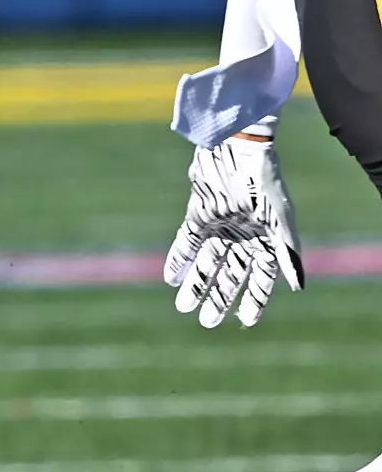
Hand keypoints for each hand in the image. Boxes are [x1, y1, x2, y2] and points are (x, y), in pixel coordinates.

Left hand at [164, 137, 304, 326]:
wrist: (236, 149)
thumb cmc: (263, 182)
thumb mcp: (280, 220)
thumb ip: (287, 252)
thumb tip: (299, 288)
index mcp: (267, 239)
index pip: (261, 277)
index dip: (256, 299)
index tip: (246, 321)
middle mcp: (243, 236)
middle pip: (231, 274)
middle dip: (220, 298)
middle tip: (207, 322)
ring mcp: (220, 226)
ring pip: (207, 262)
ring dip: (197, 284)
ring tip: (184, 307)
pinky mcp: (198, 214)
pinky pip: (186, 242)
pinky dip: (179, 260)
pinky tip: (171, 278)